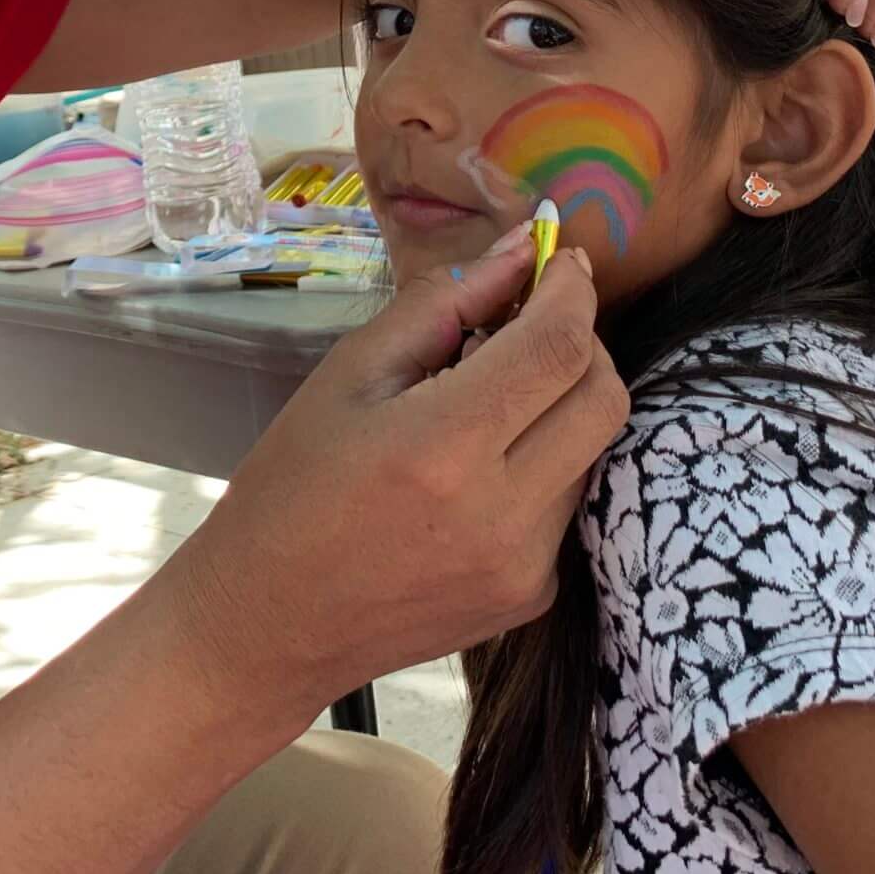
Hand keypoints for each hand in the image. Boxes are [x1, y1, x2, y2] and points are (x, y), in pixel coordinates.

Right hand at [161, 236, 625, 715]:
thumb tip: (520, 250)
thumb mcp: (349, 375)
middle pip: (603, 397)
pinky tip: (481, 465)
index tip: (560, 259)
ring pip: (592, 449)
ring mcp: (526, 564)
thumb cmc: (292, 486)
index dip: (572, 291)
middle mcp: (501, 511)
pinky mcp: (533, 596)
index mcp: (442, 445)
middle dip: (584, 341)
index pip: (557, 347)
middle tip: (535, 319)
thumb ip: (441, 305)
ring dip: (561, 402)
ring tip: (493, 395)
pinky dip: (544, 461)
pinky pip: (567, 503)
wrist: (271, 622)